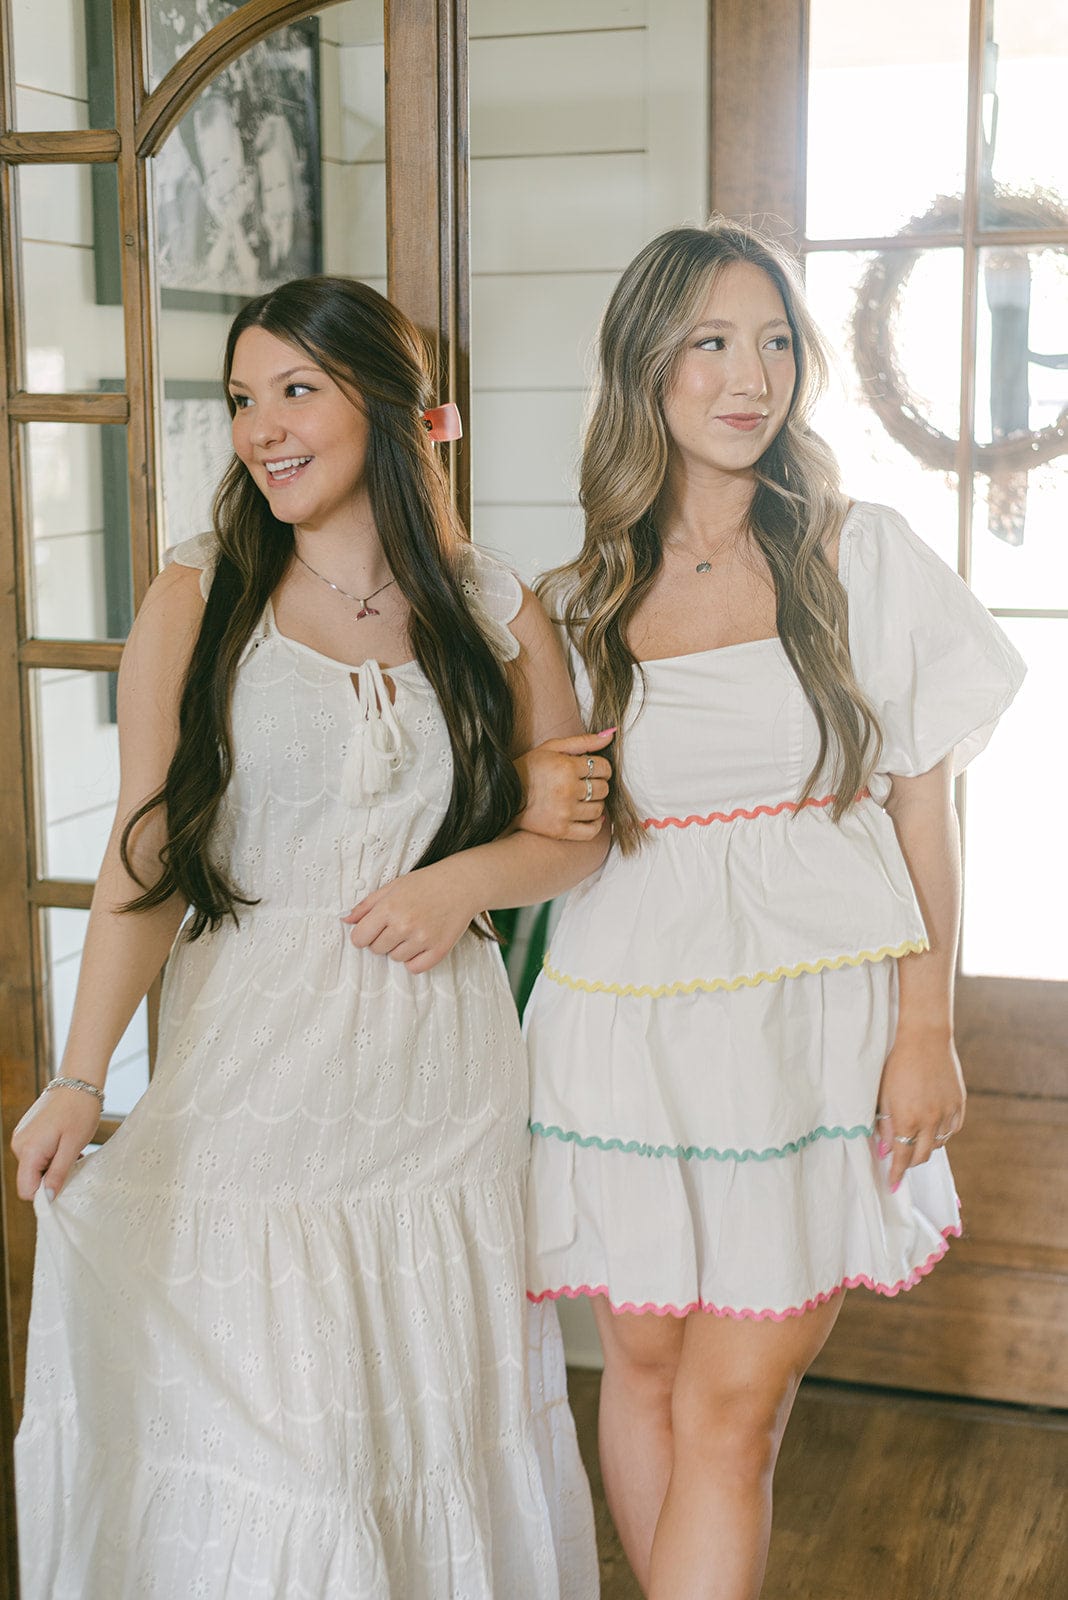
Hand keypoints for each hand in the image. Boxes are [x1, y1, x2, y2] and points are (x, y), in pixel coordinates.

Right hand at [12, 1086, 102, 1201]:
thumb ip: (58, 1173)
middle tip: (72, 1160)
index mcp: (28, 1150)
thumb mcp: (73, 1146)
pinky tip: (65, 1142)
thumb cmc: (79, 1111)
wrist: (79, 1082)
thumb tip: (48, 1197)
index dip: (44, 1193)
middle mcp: (19, 1144)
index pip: (26, 1190)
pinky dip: (51, 1154)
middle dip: (52, 1176)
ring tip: (71, 1148)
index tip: (64, 1183)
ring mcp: (22, 1137)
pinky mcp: (28, 1132)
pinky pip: (36, 1153)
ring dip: (53, 1164)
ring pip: (35, 1166)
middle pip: (31, 1178)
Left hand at [341, 862, 477, 973]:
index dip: (363, 935)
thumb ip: (366, 905)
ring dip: (400, 948)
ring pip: (395, 958)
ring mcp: (422, 939)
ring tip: (413, 930)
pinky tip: (420, 944)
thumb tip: (346, 920)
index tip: (372, 930)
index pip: (360, 938)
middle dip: (382, 939)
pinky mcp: (438, 950)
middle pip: (376, 950)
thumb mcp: (392, 887)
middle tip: (398, 925)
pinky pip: (414, 968)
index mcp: (389, 908)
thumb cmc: (425, 883)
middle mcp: (404, 925)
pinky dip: (415, 960)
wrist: (461, 884)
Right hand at [515, 729, 613, 840]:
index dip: (602, 768)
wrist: (503, 795)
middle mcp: (567, 790)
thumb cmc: (528, 769)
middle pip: (603, 789)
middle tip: (586, 784)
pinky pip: (591, 831)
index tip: (593, 770)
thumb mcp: (552, 748)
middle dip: (598, 784)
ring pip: (598, 809)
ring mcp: (564, 812)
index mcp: (566, 767)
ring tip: (582, 799)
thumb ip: (583, 741)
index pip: (603, 768)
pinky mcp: (560, 830)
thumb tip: (611, 734)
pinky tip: (587, 816)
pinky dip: (595, 824)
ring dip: (595, 803)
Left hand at [876, 1027, 965, 1190]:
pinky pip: (952, 1130)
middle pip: (922, 1155)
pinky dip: (943, 1134)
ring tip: (916, 1139)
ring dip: (926, 1147)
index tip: (893, 1185)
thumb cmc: (897, 1065)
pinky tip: (934, 1128)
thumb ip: (884, 1125)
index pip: (901, 1156)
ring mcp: (947, 1112)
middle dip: (910, 1162)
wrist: (925, 1039)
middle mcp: (929, 1120)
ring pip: (938, 1144)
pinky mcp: (959, 1104)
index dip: (896, 1173)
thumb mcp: (883, 1095)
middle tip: (902, 1162)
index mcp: (907, 1119)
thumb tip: (885, 1150)